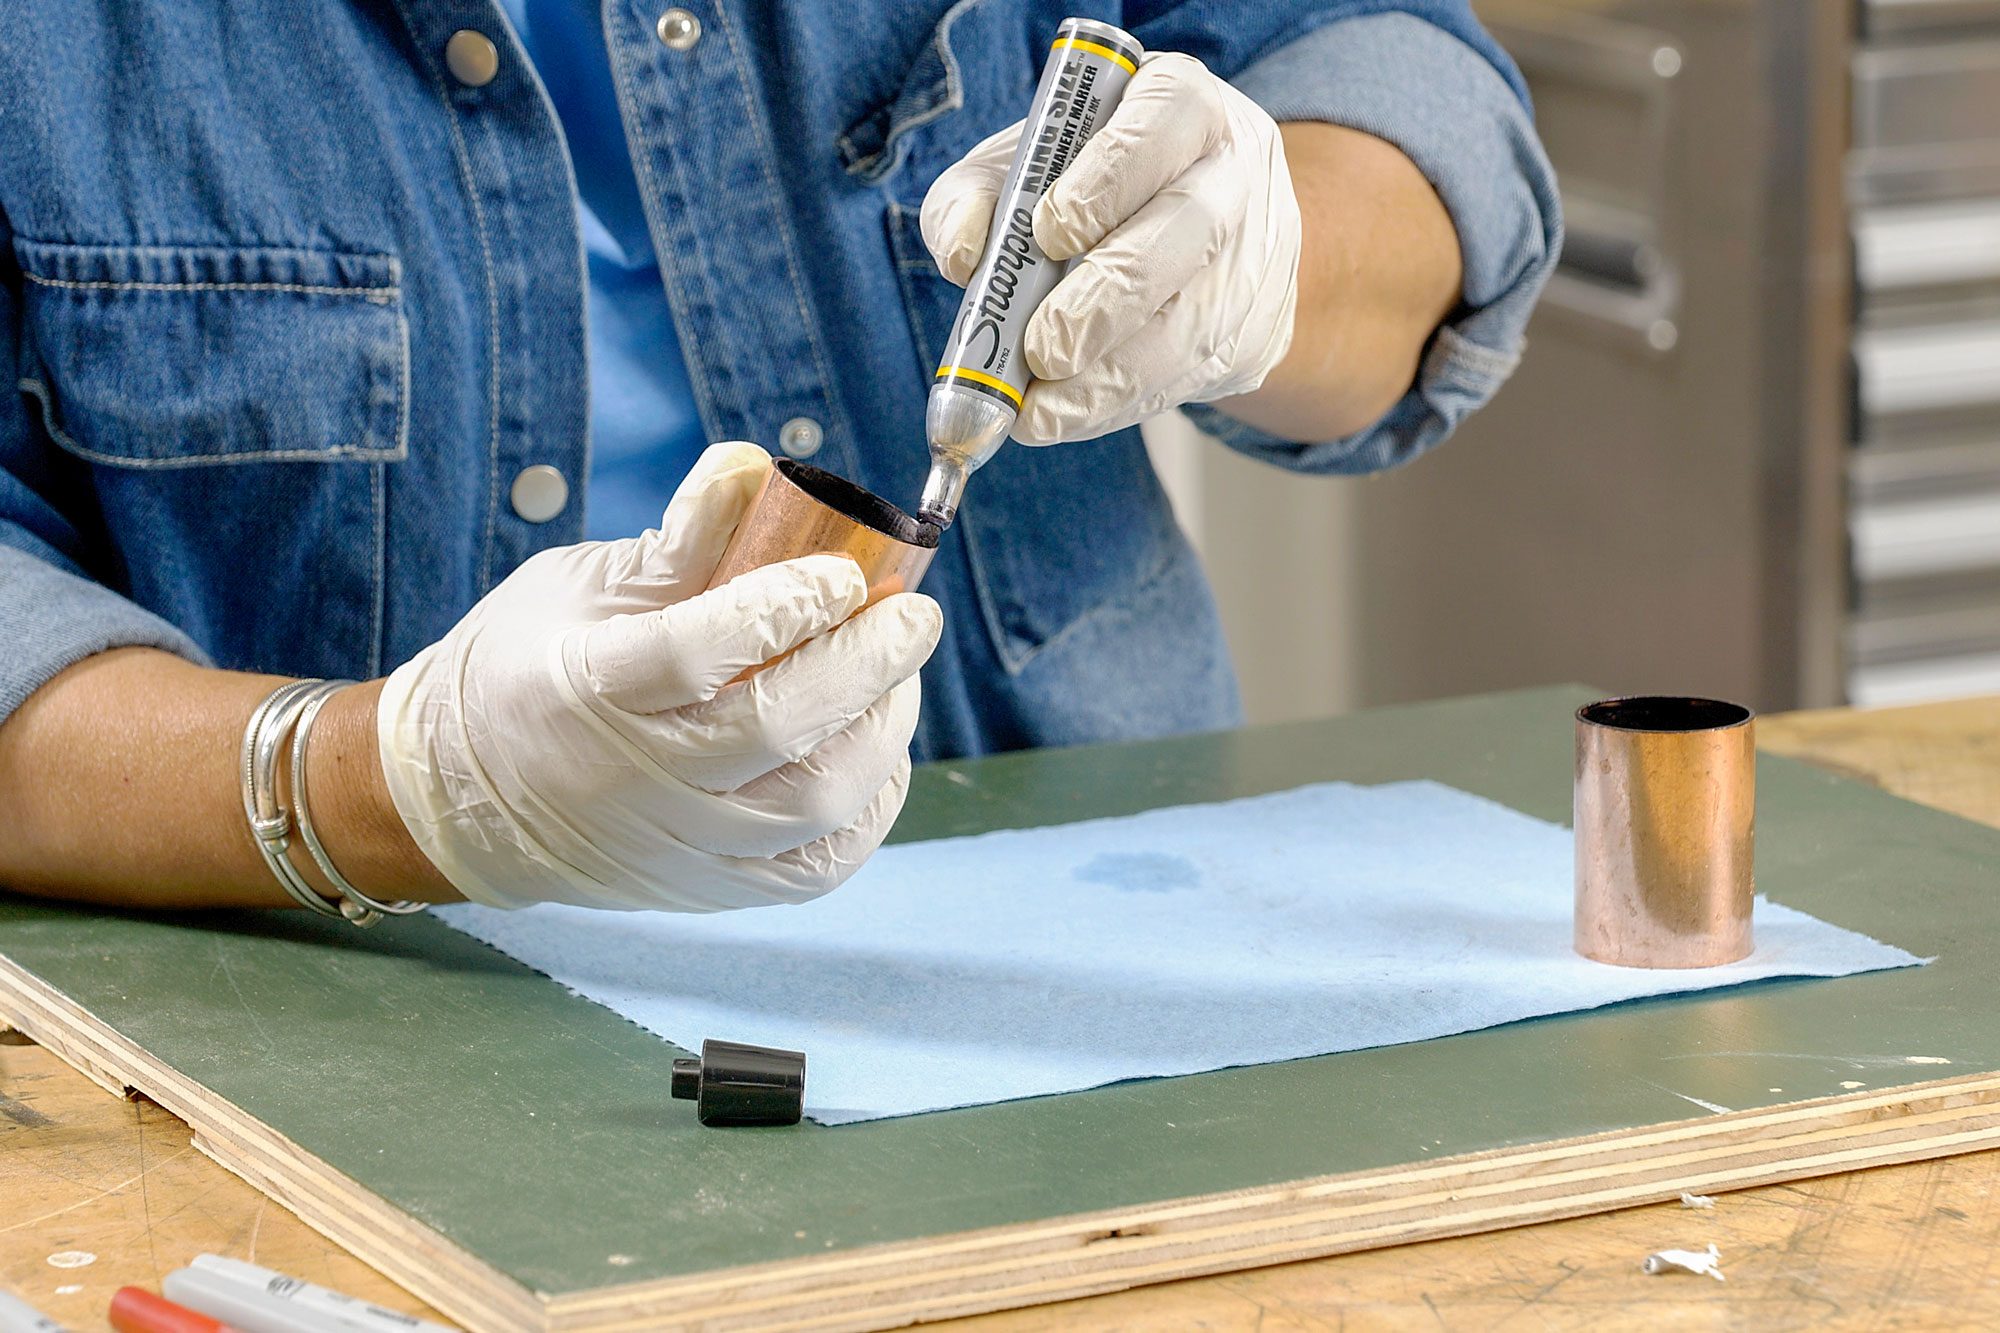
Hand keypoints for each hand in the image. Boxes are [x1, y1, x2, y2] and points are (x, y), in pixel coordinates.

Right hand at [375, 443, 941, 911]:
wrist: (459, 798)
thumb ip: (676, 540)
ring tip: (898, 679)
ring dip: (880, 733)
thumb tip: (756, 465)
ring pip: (810, 805)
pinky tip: (879, 752)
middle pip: (773, 728)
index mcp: (586, 689)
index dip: (781, 606)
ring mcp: (677, 845)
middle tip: (914, 617)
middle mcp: (634, 780)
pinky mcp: (708, 888)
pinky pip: (816, 868)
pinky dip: (869, 808)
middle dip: (863, 664)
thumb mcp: (576, 586)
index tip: (839, 571)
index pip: (695, 651)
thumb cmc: (523, 669)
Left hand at [921, 52, 1300, 444]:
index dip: (1106, 178)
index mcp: (1183, 107)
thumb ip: (974, 195)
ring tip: (1040, 407)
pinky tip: (1066, 415)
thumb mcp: (1026, 167)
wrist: (1196, 237)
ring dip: (1107, 377)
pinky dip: (1116, 406)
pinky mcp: (1254, 335)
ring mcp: (1254, 260)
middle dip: (1104, 301)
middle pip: (1185, 231)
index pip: (1163, 122)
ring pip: (1190, 323)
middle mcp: (1233, 175)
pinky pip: (1186, 378)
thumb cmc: (1096, 190)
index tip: (1049, 232)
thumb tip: (965, 255)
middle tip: (1041, 349)